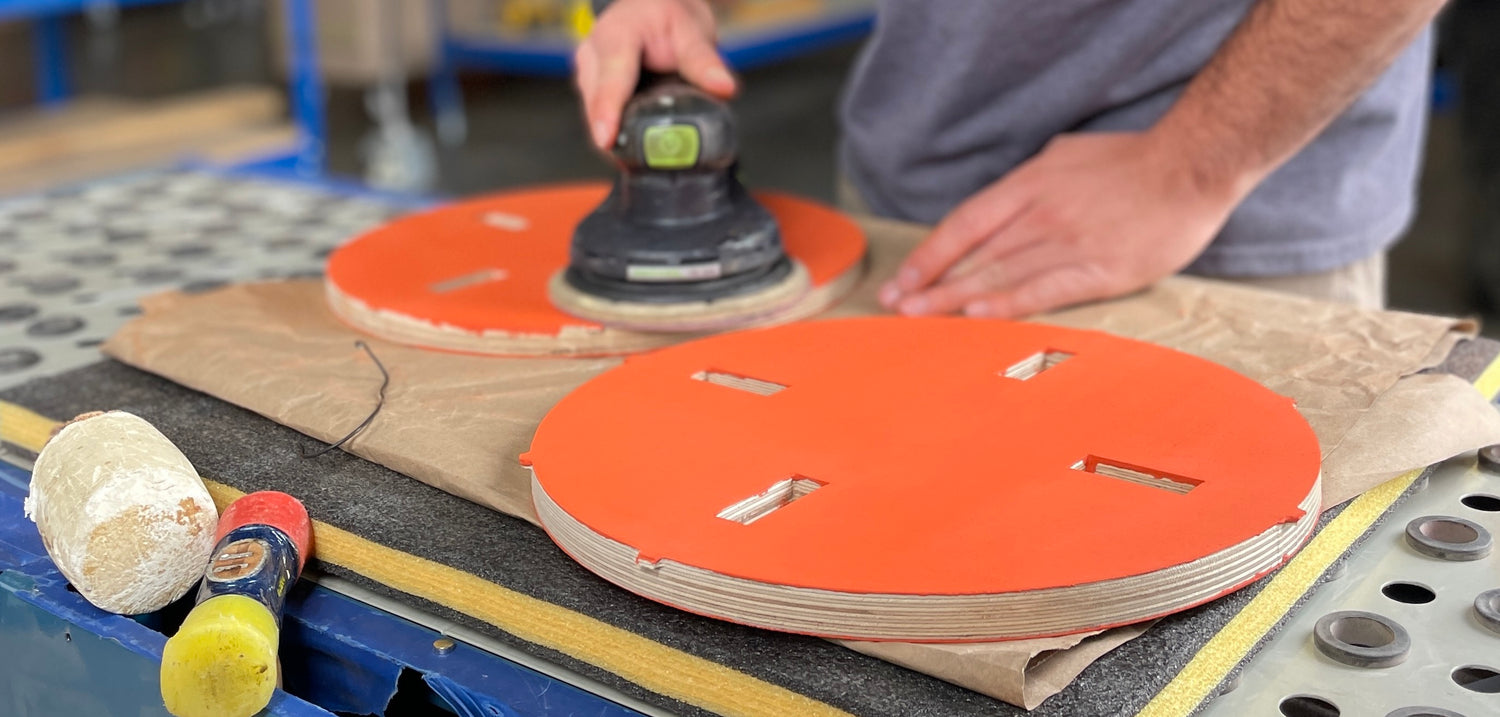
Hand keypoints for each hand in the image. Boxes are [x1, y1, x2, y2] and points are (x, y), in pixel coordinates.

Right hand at [574, 0, 735, 149]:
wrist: (650, 6)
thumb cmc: (667, 13)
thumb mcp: (691, 29)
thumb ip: (705, 60)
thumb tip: (724, 88)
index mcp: (616, 35)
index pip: (612, 77)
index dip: (608, 111)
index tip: (606, 139)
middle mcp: (593, 55)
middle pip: (597, 104)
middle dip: (614, 136)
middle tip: (643, 164)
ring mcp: (588, 75)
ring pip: (595, 116)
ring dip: (616, 138)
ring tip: (646, 160)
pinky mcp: (592, 91)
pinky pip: (601, 118)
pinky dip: (619, 135)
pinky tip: (638, 152)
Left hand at [878, 132, 1248, 318]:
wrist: (1193, 164)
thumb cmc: (1132, 161)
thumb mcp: (1065, 157)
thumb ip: (1030, 184)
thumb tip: (999, 206)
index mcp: (1030, 184)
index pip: (965, 224)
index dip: (930, 254)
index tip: (902, 281)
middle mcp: (1041, 213)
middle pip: (974, 256)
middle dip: (930, 284)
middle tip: (892, 309)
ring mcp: (1069, 242)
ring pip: (1000, 275)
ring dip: (955, 300)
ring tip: (919, 321)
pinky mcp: (1099, 270)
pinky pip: (1044, 291)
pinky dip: (1007, 306)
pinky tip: (978, 319)